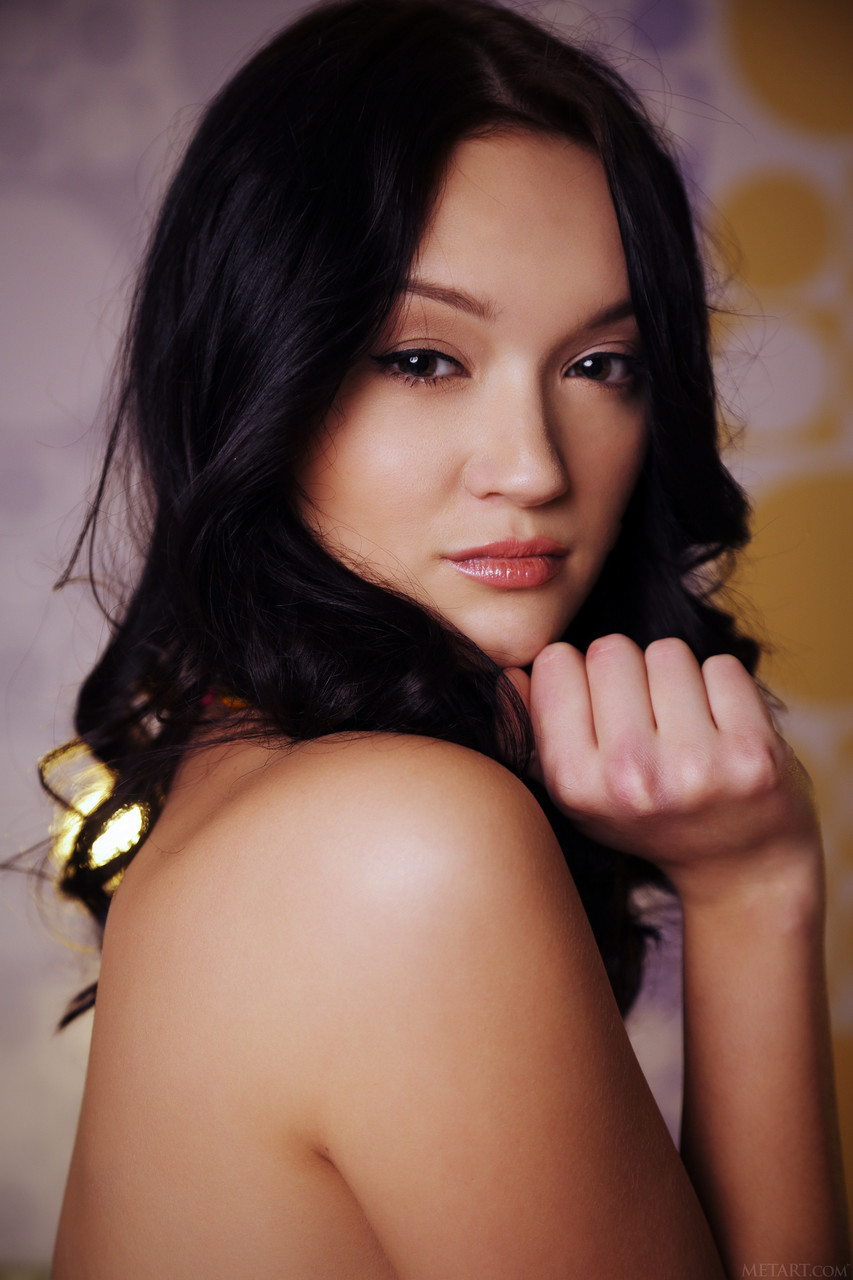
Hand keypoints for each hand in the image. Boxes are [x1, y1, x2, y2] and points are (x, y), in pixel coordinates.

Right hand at [507, 635, 821, 906]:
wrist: (740, 865)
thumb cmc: (648, 814)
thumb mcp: (574, 788)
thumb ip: (532, 729)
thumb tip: (510, 671)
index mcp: (574, 784)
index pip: (556, 662)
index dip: (577, 678)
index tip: (598, 713)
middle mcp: (632, 778)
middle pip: (611, 649)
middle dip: (628, 674)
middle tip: (646, 721)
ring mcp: (696, 767)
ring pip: (667, 652)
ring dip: (675, 678)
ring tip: (683, 727)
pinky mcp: (754, 753)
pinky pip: (722, 666)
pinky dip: (722, 688)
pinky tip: (721, 730)